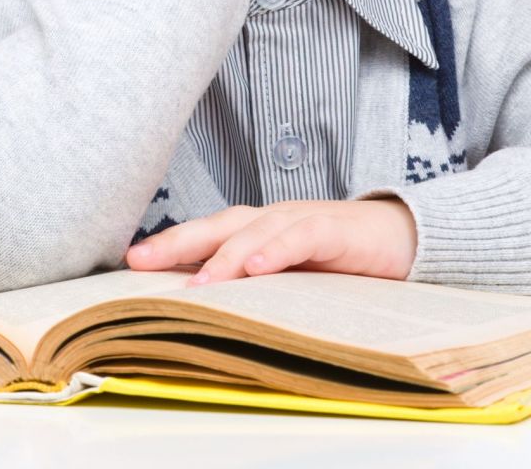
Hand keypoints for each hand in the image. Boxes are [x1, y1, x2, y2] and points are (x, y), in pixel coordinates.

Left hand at [124, 199, 417, 285]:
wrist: (400, 238)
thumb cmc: (337, 258)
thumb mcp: (289, 275)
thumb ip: (252, 285)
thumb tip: (204, 312)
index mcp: (255, 229)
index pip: (204, 234)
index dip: (169, 245)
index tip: (130, 260)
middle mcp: (270, 219)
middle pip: (216, 225)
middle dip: (177, 242)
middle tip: (141, 260)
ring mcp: (300, 219)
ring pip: (254, 231)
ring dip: (225, 256)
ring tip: (199, 283)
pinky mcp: (333, 228)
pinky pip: (300, 237)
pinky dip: (277, 250)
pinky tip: (259, 268)